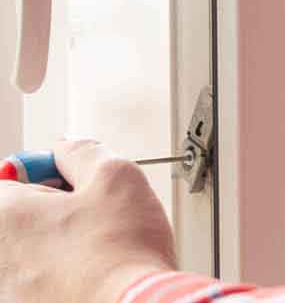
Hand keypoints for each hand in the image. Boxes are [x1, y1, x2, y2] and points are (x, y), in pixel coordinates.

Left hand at [0, 139, 175, 302]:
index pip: (12, 174)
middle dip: (62, 207)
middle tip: (96, 211)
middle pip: (26, 214)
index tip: (74, 178)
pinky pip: (48, 281)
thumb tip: (67, 146)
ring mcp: (14, 291)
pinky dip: (72, 274)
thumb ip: (83, 151)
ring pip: (41, 249)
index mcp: (6, 215)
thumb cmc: (122, 254)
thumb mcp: (115, 175)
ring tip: (103, 246)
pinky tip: (100, 274)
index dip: (52, 170)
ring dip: (68, 241)